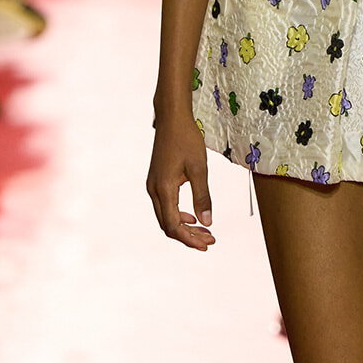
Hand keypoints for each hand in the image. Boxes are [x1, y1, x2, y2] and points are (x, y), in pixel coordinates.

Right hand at [147, 108, 215, 250]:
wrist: (172, 119)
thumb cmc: (186, 139)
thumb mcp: (200, 169)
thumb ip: (203, 196)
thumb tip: (207, 222)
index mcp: (164, 189)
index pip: (174, 225)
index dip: (190, 239)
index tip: (207, 244)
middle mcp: (154, 190)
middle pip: (168, 225)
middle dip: (189, 236)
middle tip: (210, 240)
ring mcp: (153, 186)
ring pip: (165, 217)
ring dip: (184, 227)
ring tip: (205, 231)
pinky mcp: (156, 181)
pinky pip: (165, 206)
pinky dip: (179, 216)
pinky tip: (193, 216)